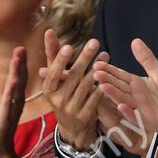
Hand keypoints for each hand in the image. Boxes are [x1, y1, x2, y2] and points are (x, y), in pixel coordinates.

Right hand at [39, 29, 106, 150]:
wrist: (72, 127)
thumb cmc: (63, 94)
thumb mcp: (56, 78)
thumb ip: (54, 55)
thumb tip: (49, 31)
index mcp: (48, 89)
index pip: (53, 73)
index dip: (60, 60)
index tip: (69, 46)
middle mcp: (58, 100)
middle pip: (72, 76)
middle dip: (84, 58)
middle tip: (94, 42)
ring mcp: (71, 109)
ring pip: (85, 87)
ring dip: (96, 69)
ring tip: (105, 55)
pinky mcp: (85, 116)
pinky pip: (95, 99)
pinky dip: (102, 87)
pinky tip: (109, 76)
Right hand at [93, 39, 157, 147]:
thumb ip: (147, 59)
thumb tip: (135, 41)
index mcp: (136, 83)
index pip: (120, 75)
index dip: (109, 70)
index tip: (97, 64)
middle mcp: (134, 95)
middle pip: (119, 86)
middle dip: (107, 80)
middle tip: (94, 74)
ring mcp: (138, 108)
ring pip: (123, 99)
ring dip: (113, 94)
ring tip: (103, 87)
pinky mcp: (145, 119)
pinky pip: (135, 116)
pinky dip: (128, 111)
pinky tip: (121, 106)